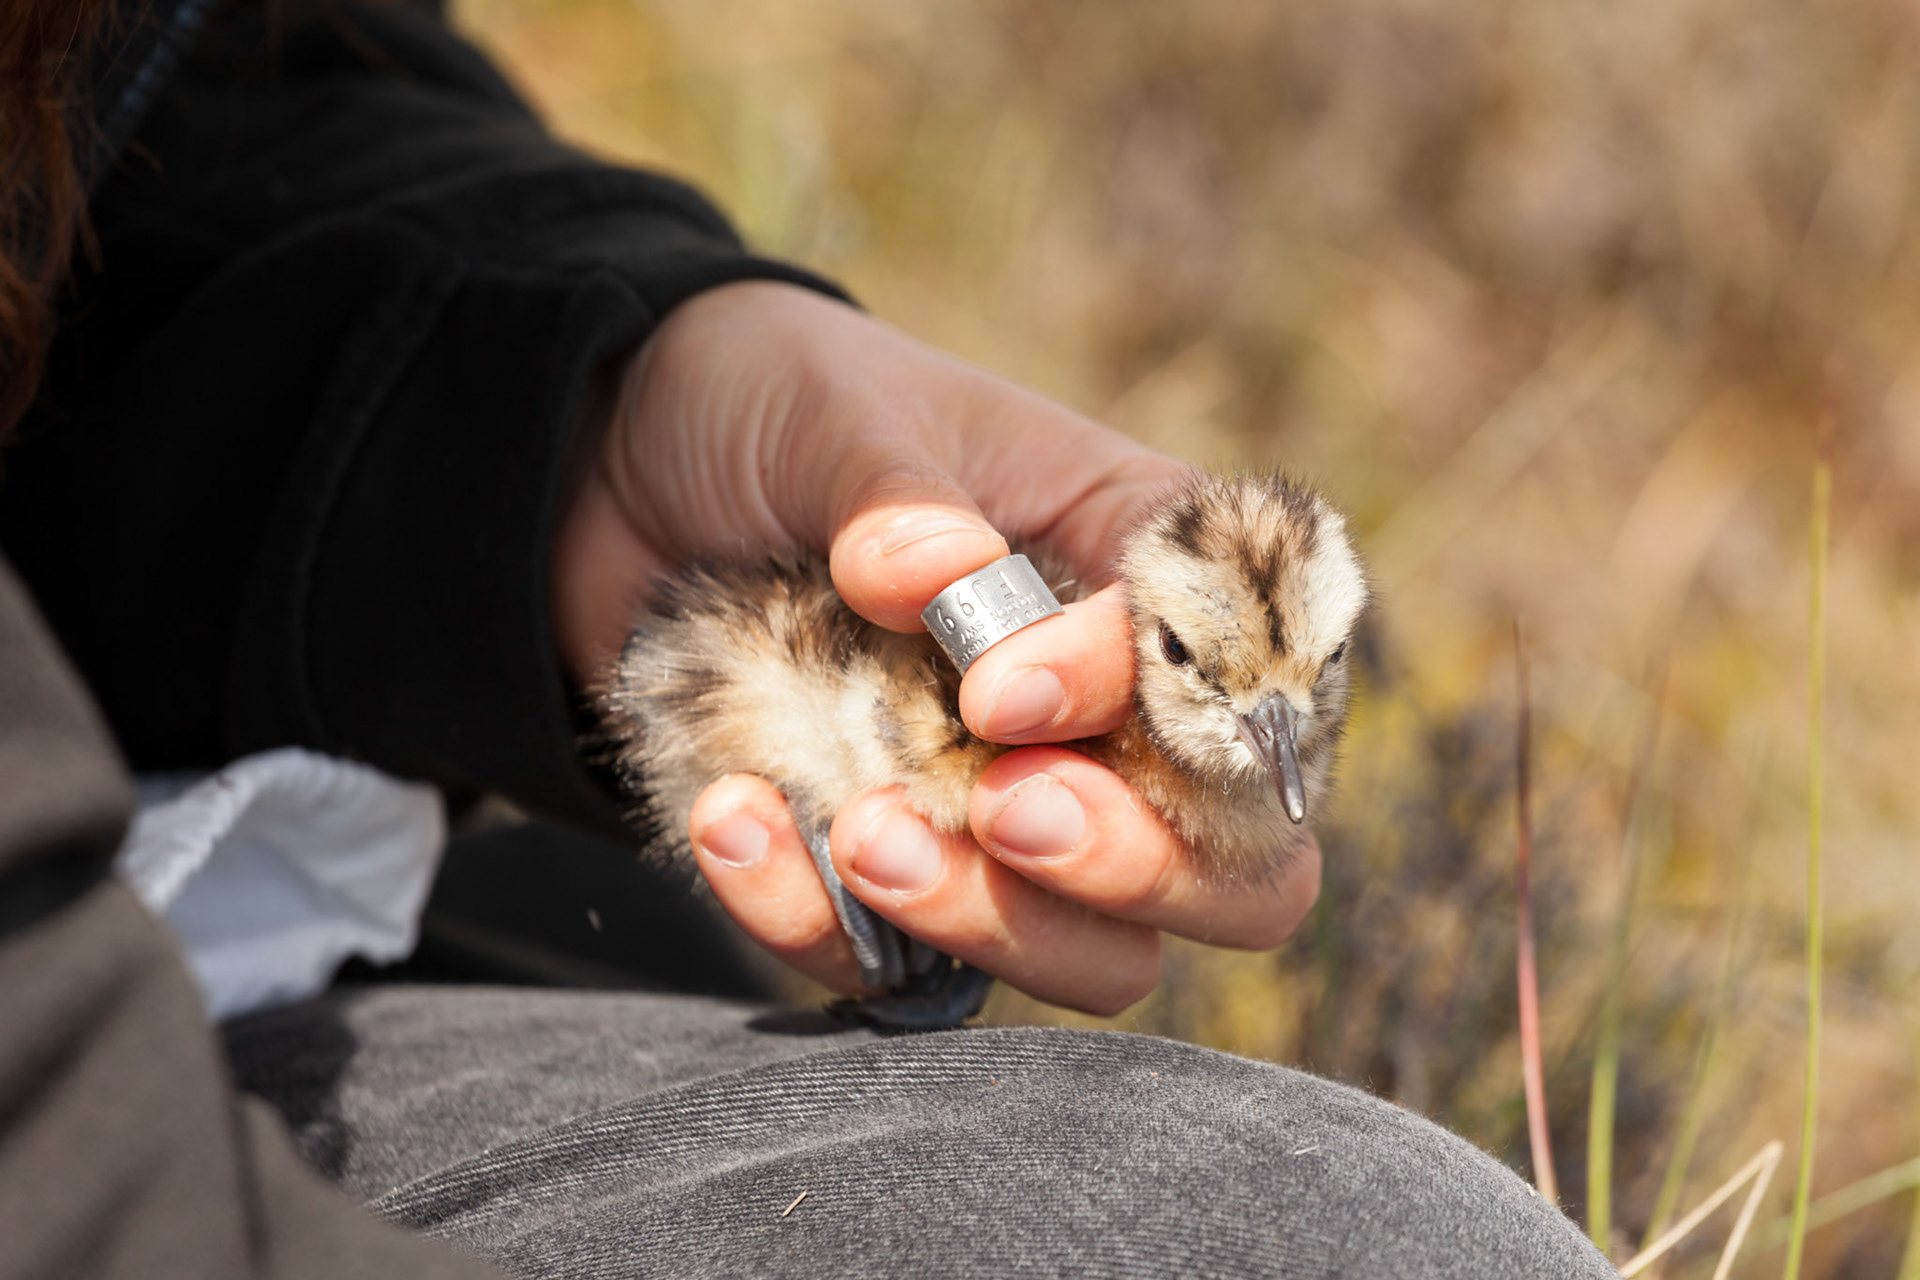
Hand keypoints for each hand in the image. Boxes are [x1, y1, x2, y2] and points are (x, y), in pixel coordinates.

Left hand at [552, 281, 1320, 1014]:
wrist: (620, 470)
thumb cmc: (773, 407)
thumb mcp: (834, 409)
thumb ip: (896, 493)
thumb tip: (934, 578)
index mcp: (1135, 568)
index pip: (1234, 680)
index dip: (1145, 714)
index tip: (997, 691)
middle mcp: (1105, 715)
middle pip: (1236, 872)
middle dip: (1138, 869)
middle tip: (1005, 810)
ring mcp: (1004, 811)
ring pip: (1100, 959)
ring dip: (994, 925)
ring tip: (860, 837)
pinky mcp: (892, 877)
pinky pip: (902, 970)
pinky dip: (819, 924)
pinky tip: (731, 818)